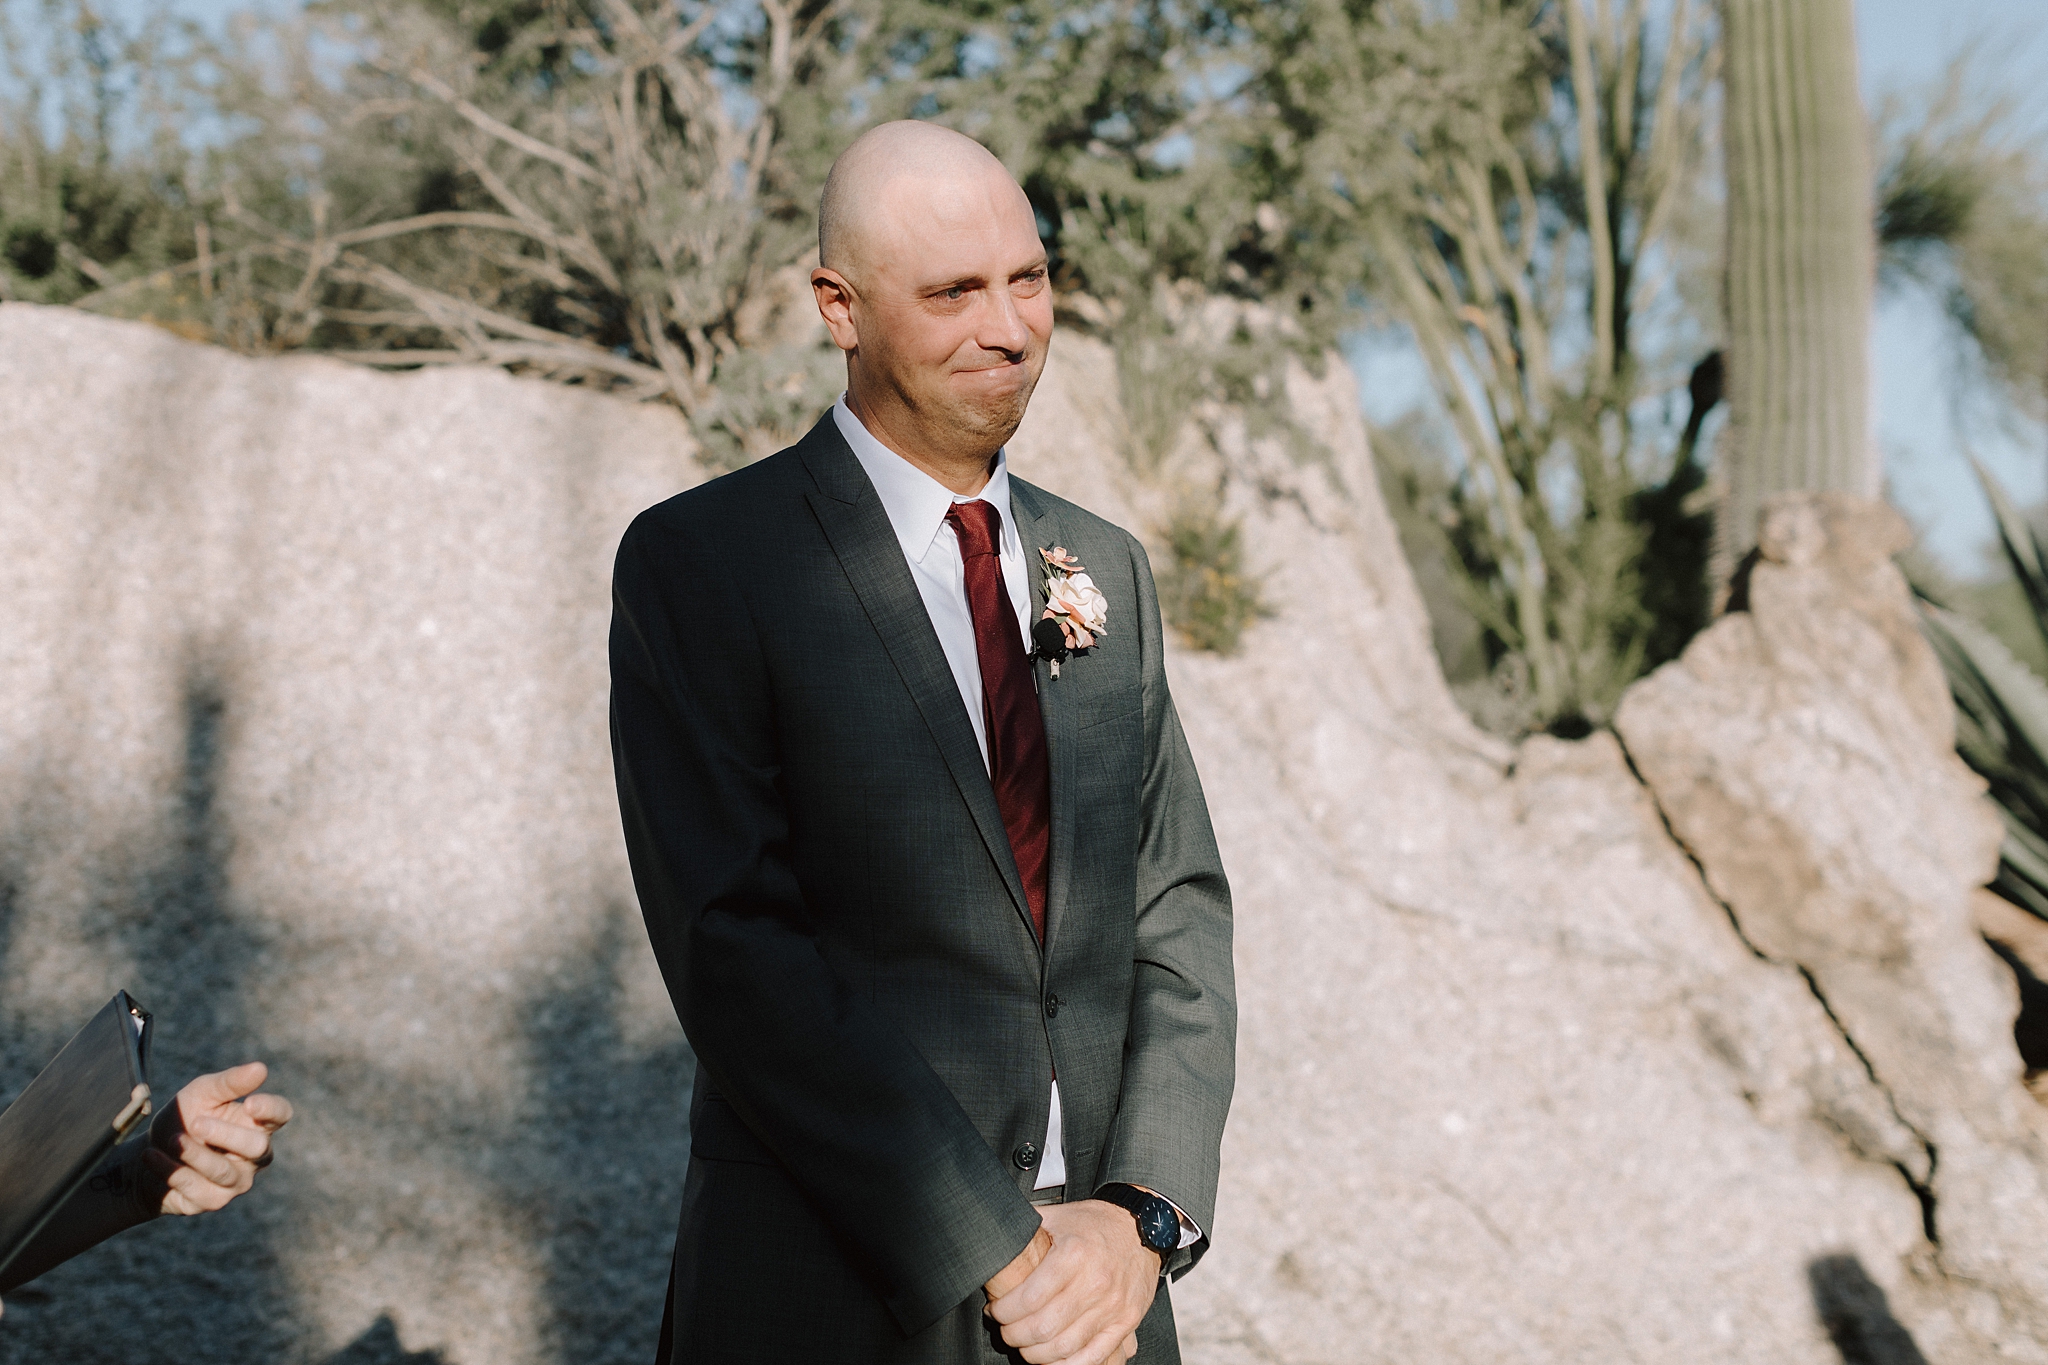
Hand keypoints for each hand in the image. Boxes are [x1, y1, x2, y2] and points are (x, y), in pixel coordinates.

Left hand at [144, 1062, 292, 1215]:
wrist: (149, 1155)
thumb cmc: (184, 1118)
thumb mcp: (201, 1094)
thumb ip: (229, 1083)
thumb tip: (260, 1069)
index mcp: (258, 1123)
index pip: (281, 1114)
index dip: (271, 1110)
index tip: (250, 1103)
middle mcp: (255, 1155)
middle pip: (257, 1147)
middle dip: (225, 1134)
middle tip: (196, 1123)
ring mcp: (237, 1181)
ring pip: (223, 1171)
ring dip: (194, 1154)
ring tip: (172, 1140)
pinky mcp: (212, 1200)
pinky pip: (195, 1188)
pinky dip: (171, 1170)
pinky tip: (151, 1155)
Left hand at [986, 1200, 1156, 1364]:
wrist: (1142, 1228)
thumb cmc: (1096, 1223)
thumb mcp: (1057, 1216)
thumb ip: (1025, 1227)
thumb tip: (993, 1236)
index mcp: (1073, 1254)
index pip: (1027, 1299)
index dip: (1003, 1312)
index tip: (995, 1311)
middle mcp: (1094, 1282)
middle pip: (1042, 1327)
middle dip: (1015, 1335)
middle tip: (1007, 1330)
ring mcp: (1112, 1306)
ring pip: (1064, 1347)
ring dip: (1036, 1353)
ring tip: (1026, 1345)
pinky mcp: (1125, 1321)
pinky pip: (1093, 1356)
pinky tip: (1053, 1358)